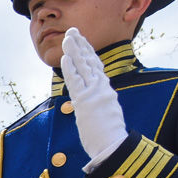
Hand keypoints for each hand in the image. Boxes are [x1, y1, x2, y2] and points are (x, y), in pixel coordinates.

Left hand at [62, 28, 128, 165]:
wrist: (113, 146)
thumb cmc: (108, 137)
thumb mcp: (103, 116)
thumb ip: (96, 106)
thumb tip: (88, 107)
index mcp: (105, 91)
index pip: (96, 67)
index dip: (88, 52)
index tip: (82, 41)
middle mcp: (102, 88)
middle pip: (90, 62)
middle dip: (81, 45)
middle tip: (73, 31)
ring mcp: (95, 93)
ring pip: (83, 67)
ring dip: (74, 51)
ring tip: (68, 37)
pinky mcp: (86, 101)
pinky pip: (76, 82)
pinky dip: (70, 69)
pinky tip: (65, 57)